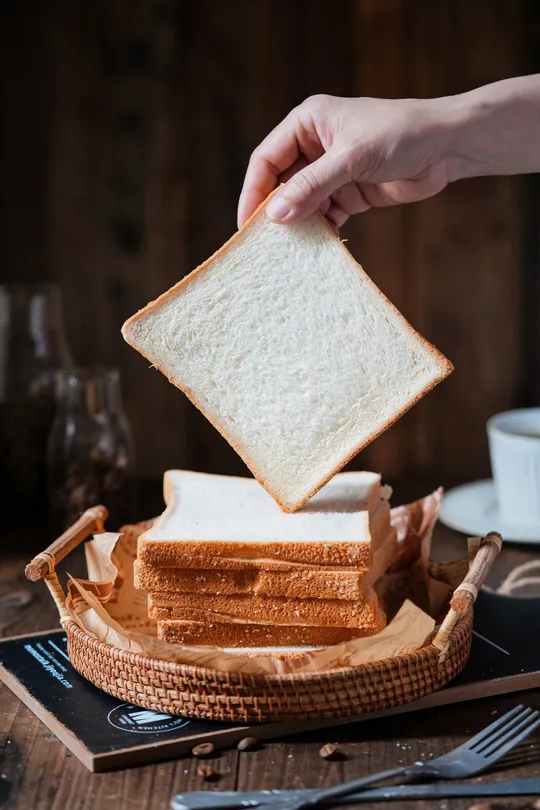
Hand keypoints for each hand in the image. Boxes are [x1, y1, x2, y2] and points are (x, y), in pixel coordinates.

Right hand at [237, 94, 453, 231]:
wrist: (448, 146)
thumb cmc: (400, 135)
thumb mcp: (350, 158)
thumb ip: (312, 186)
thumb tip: (275, 216)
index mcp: (307, 124)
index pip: (267, 160)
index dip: (254, 192)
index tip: (247, 224)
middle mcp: (315, 146)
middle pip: (282, 184)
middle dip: (276, 213)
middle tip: (265, 244)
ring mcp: (333, 171)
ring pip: (303, 203)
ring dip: (299, 225)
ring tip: (291, 251)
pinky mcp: (350, 192)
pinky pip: (327, 215)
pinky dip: (322, 230)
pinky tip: (320, 246)